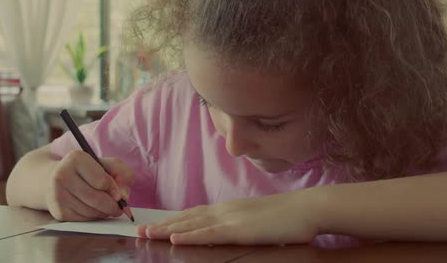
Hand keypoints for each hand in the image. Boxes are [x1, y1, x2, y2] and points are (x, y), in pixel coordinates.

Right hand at [45, 150, 134, 220]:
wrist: (54, 179)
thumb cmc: (86, 171)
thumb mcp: (106, 164)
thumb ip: (122, 173)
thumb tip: (124, 195)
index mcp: (76, 158)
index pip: (102, 181)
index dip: (115, 189)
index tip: (119, 194)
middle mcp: (62, 175)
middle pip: (97, 199)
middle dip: (113, 206)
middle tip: (119, 207)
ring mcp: (58, 194)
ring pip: (91, 211)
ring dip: (104, 212)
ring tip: (106, 207)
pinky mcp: (58, 211)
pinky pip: (84, 220)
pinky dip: (93, 217)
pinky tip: (93, 210)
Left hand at [138, 189, 320, 244]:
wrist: (307, 208)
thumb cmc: (286, 217)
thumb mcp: (256, 221)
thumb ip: (238, 225)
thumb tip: (225, 233)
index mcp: (228, 209)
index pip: (193, 214)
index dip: (172, 220)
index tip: (155, 224)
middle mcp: (224, 210)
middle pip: (187, 217)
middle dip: (162, 224)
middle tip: (140, 229)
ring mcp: (231, 218)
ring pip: (192, 224)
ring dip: (167, 229)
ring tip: (147, 233)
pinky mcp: (239, 229)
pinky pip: (209, 233)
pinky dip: (190, 236)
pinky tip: (175, 239)